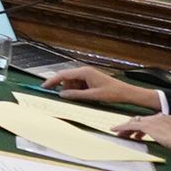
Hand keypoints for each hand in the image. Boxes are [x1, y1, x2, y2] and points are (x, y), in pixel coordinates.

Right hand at [42, 65, 159, 111]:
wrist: (126, 93)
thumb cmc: (112, 93)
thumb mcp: (92, 96)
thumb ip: (76, 95)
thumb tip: (61, 95)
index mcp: (84, 72)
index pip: (63, 75)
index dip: (52, 81)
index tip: (44, 87)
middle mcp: (84, 71)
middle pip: (67, 79)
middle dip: (65, 89)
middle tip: (67, 98)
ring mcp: (87, 75)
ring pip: (72, 83)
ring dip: (73, 91)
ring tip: (83, 98)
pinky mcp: (90, 79)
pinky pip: (79, 85)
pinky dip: (79, 91)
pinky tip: (86, 97)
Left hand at [112, 108, 170, 154]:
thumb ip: (169, 134)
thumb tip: (167, 138)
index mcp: (166, 117)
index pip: (150, 120)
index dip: (143, 126)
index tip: (139, 132)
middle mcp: (158, 117)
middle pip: (141, 120)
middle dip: (133, 127)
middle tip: (126, 133)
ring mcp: (152, 120)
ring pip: (135, 122)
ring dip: (126, 128)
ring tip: (120, 134)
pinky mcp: (147, 125)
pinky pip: (130, 126)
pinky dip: (122, 127)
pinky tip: (115, 130)